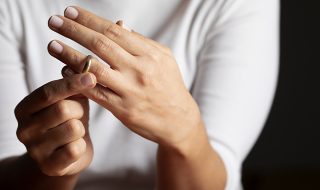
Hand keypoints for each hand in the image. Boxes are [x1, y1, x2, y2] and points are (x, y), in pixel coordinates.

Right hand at [15, 73, 95, 175]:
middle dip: (78, 110)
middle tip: (78, 114)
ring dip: (81, 128)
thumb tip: (82, 64)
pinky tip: (75, 146)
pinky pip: (76, 149)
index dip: (71, 84)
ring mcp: (34, 150)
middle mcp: (24, 129)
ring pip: (73, 128)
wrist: (67, 153)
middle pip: (62, 109)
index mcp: (25, 108)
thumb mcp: (69, 100)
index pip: (48, 92)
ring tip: (75, 131)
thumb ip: (72, 85)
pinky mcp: (49, 166)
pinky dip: (81, 145)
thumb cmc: (69, 120)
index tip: (91, 77)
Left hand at [47, 6, 203, 150]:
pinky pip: (95, 93)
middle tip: (54, 21)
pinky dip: (78, 81)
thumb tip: (119, 25)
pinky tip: (64, 71)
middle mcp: (139, 70)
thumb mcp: (163, 59)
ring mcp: (130, 90)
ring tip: (52, 45)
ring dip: (69, 55)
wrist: (178, 120)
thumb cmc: (170, 86)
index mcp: (149, 54)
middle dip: (74, 31)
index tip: (70, 12)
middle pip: (101, 45)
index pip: (114, 31)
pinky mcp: (122, 110)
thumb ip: (141, 42)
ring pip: (93, 69)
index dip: (89, 20)